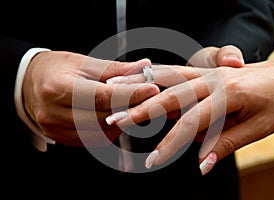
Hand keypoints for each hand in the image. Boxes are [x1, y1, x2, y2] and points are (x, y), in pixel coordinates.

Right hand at [23, 51, 158, 146]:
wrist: (30, 83)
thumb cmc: (57, 69)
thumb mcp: (84, 63)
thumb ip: (115, 69)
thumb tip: (145, 66)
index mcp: (57, 88)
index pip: (101, 96)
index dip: (130, 94)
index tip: (152, 89)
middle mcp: (53, 113)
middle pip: (102, 117)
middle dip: (129, 108)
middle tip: (147, 98)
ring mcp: (56, 129)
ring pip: (100, 133)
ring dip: (121, 122)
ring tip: (131, 106)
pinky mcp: (61, 139)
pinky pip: (93, 140)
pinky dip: (109, 130)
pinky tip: (115, 118)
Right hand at [105, 49, 273, 173]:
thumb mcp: (259, 128)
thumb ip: (226, 144)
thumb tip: (200, 165)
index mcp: (228, 94)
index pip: (189, 122)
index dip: (169, 143)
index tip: (153, 160)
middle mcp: (213, 79)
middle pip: (169, 95)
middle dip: (140, 110)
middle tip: (115, 121)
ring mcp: (208, 72)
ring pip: (167, 77)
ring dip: (140, 84)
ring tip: (113, 87)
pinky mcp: (206, 71)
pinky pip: (176, 71)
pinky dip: (153, 74)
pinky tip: (138, 75)